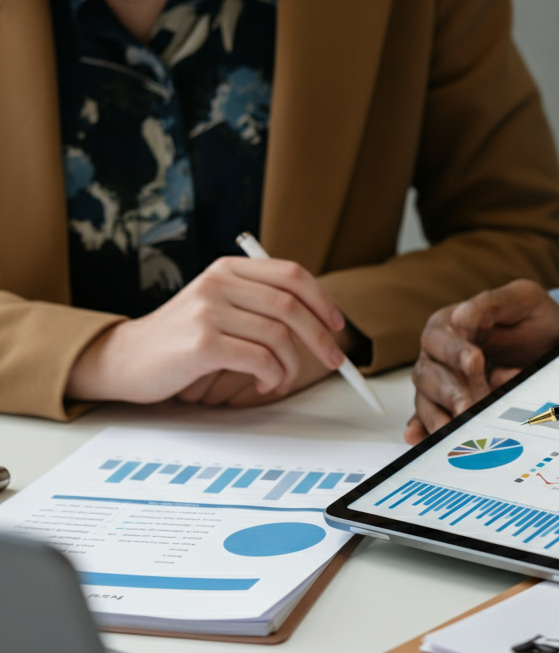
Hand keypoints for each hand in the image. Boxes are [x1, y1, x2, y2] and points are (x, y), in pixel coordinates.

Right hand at [67, 257, 347, 405]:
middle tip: (334, 360)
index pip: (291, 274)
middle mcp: (218, 283)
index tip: (337, 324)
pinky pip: (260, 361)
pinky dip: (273, 377)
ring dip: (291, 366)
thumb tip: (318, 318)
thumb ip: (257, 302)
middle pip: (292, 306)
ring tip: (281, 379)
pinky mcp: (203, 343)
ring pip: (279, 337)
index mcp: (227, 269)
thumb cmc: (179, 338)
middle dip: (321, 338)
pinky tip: (266, 384)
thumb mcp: (217, 304)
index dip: (322, 299)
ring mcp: (208, 311)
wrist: (126, 359)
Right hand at [405, 279, 558, 443]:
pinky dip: (426, 431)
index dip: (454, 352)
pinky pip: (431, 421)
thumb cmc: (534, 318)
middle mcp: (438, 355)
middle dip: (450, 391)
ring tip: (460, 426)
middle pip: (427, 375)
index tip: (475, 362)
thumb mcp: (523, 299)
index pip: (439, 339)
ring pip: (426, 401)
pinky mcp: (450, 407)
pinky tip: (423, 439)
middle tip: (470, 404)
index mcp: (449, 324)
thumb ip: (493, 303)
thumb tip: (461, 317)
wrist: (553, 345)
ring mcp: (442, 384)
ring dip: (440, 416)